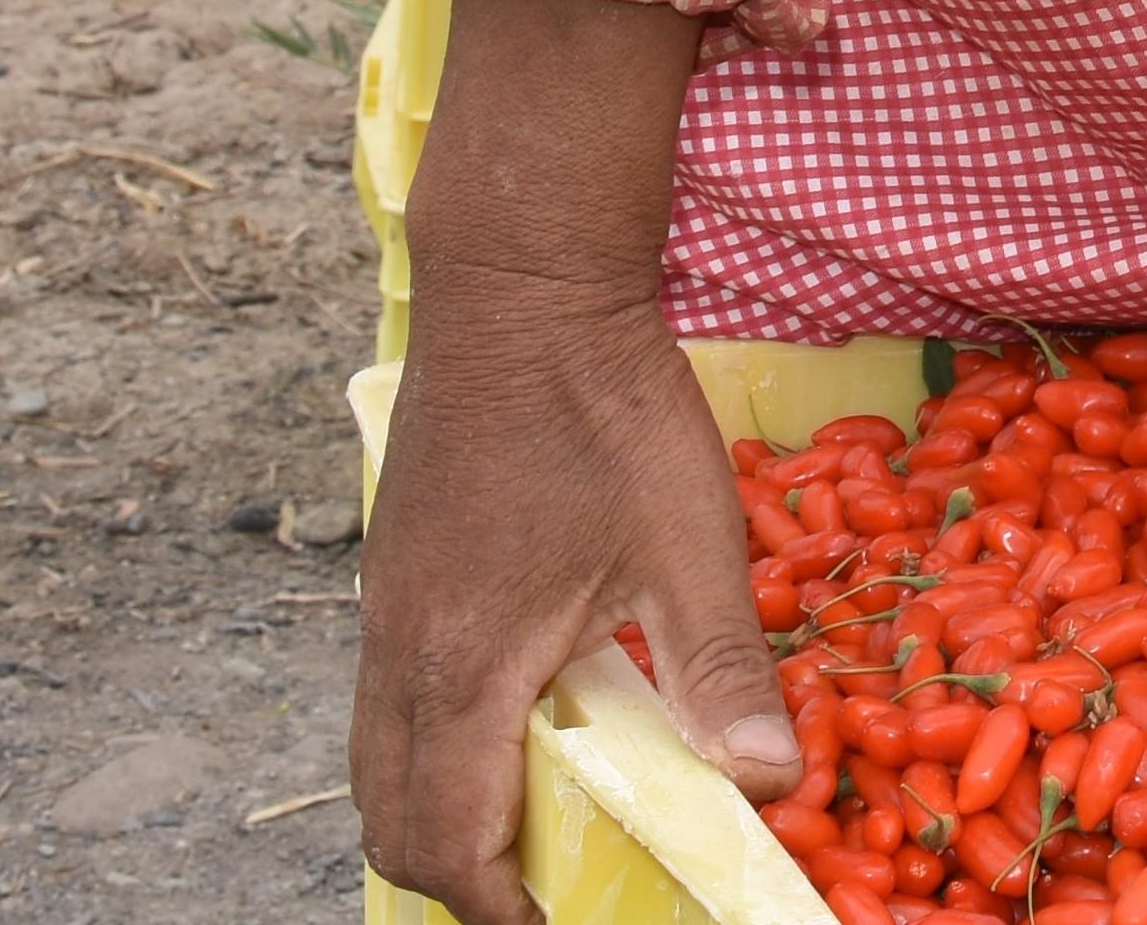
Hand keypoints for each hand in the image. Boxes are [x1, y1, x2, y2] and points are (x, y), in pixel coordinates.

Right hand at [354, 0, 782, 924]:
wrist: (522, 285)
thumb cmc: (609, 406)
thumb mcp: (691, 538)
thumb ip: (720, 669)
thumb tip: (771, 784)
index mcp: (469, 662)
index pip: (448, 838)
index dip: (498, 907)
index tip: (557, 922)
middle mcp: (401, 650)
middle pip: (390, 819)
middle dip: (456, 878)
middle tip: (544, 891)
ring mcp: (384, 609)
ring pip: (376, 761)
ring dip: (435, 815)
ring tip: (526, 824)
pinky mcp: (391, 571)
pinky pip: (381, 702)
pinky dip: (427, 749)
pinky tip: (509, 721)